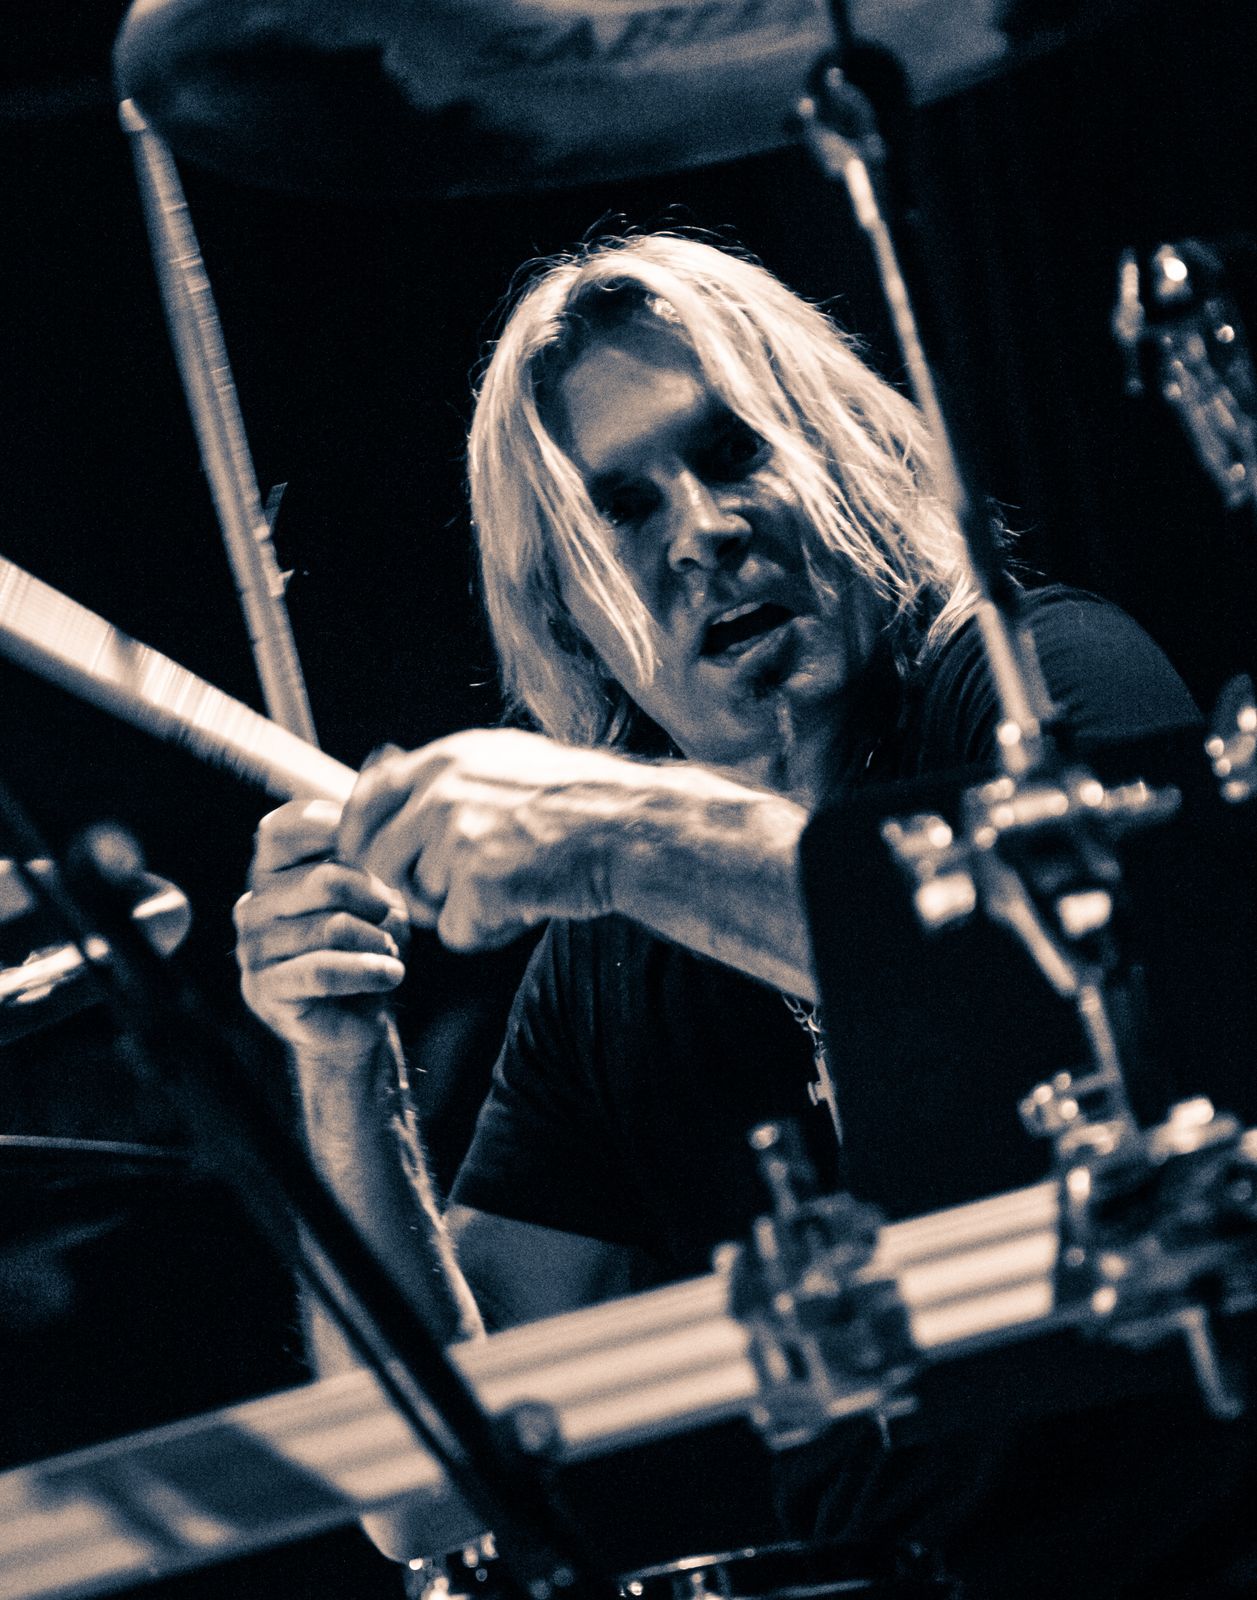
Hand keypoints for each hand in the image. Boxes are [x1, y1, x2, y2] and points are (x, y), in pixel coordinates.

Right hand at [234, 799, 408, 1061]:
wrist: (358, 1019)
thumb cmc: (366, 942)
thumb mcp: (377, 882)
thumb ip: (373, 827)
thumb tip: (386, 753)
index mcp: (272, 869)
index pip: (284, 826)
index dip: (333, 829)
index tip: (375, 850)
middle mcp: (254, 903)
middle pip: (325, 880)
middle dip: (375, 897)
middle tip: (393, 913)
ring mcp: (254, 947)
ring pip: (332, 927)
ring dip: (378, 941)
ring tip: (390, 952)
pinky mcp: (265, 989)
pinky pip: (324, 969)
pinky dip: (369, 970)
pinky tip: (392, 974)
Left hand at [336, 728, 653, 950]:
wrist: (632, 829)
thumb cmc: (582, 799)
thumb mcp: (507, 760)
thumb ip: (447, 774)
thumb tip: (385, 772)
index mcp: (445, 760)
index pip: (364, 801)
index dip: (362, 839)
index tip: (376, 862)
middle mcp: (440, 793)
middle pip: (377, 861)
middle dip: (409, 886)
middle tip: (457, 890)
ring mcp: (456, 837)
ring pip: (420, 902)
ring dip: (458, 909)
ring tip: (512, 888)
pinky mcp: (478, 883)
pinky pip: (456, 933)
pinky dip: (488, 933)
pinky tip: (527, 906)